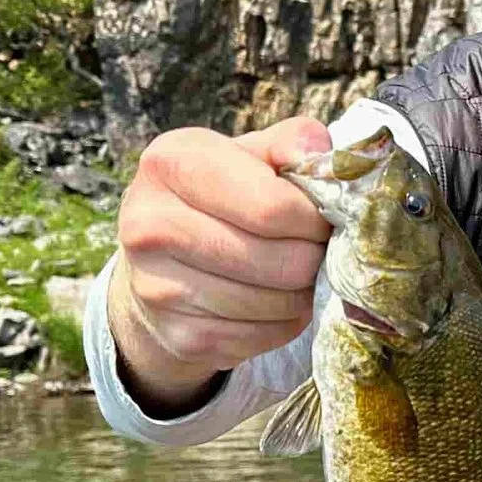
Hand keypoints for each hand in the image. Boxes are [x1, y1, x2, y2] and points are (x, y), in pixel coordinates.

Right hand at [109, 118, 334, 412]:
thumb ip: (293, 144)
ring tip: (295, 274)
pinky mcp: (179, 336)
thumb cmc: (220, 197)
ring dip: (303, 293)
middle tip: (316, 250)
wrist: (158, 265)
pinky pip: (265, 337)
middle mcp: (150, 224)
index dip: (315, 218)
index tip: (323, 218)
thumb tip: (331, 161)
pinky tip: (273, 302)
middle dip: (315, 258)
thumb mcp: (249, 155)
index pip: (272, 206)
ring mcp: (158, 286)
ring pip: (277, 303)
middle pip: (281, 260)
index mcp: (171, 162)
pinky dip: (284, 323)